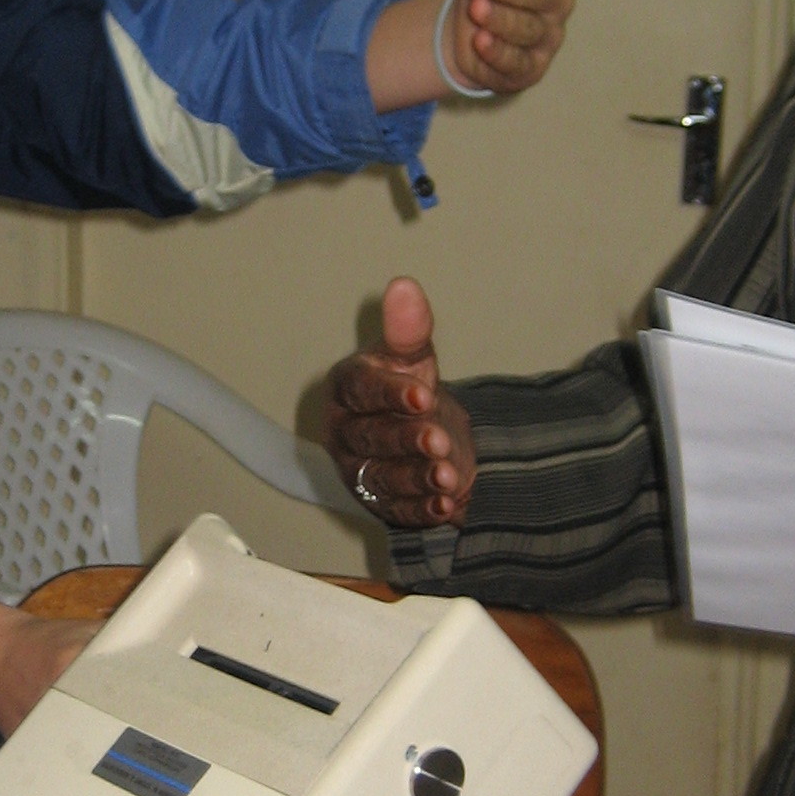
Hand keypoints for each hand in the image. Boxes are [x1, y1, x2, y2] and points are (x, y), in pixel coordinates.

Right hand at [324, 276, 476, 527]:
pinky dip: (423, 510)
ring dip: (417, 478)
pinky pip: (398, 510)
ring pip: (383, 477)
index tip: (423, 395)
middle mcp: (345, 433)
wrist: (426, 433)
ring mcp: (360, 472)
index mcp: (347, 390)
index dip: (390, 395)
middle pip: (370, 438)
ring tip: (449, 477)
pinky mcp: (381, 504)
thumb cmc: (409, 387)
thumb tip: (404, 286)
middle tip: (440, 441)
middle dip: (406, 440)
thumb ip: (407, 329)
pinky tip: (447, 506)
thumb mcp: (412, 357)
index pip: (361, 391)